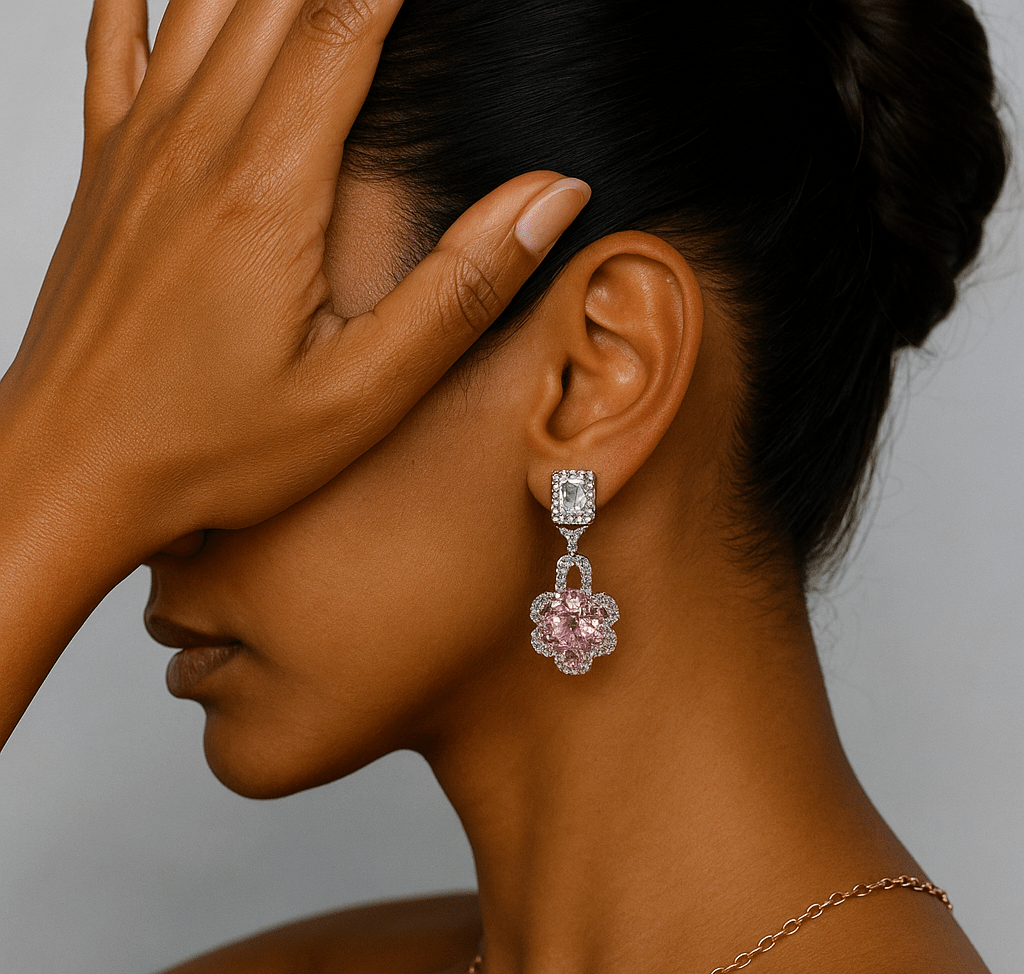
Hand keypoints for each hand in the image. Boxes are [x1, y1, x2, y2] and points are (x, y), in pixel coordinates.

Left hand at [1, 0, 589, 565]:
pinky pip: (113, 44)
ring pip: (202, 2)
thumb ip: (460, 290)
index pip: (348, 22)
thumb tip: (551, 198)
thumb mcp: (362, 393)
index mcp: (272, 190)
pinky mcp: (106, 176)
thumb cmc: (211, 447)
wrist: (67, 471)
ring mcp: (139, 152)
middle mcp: (198, 146)